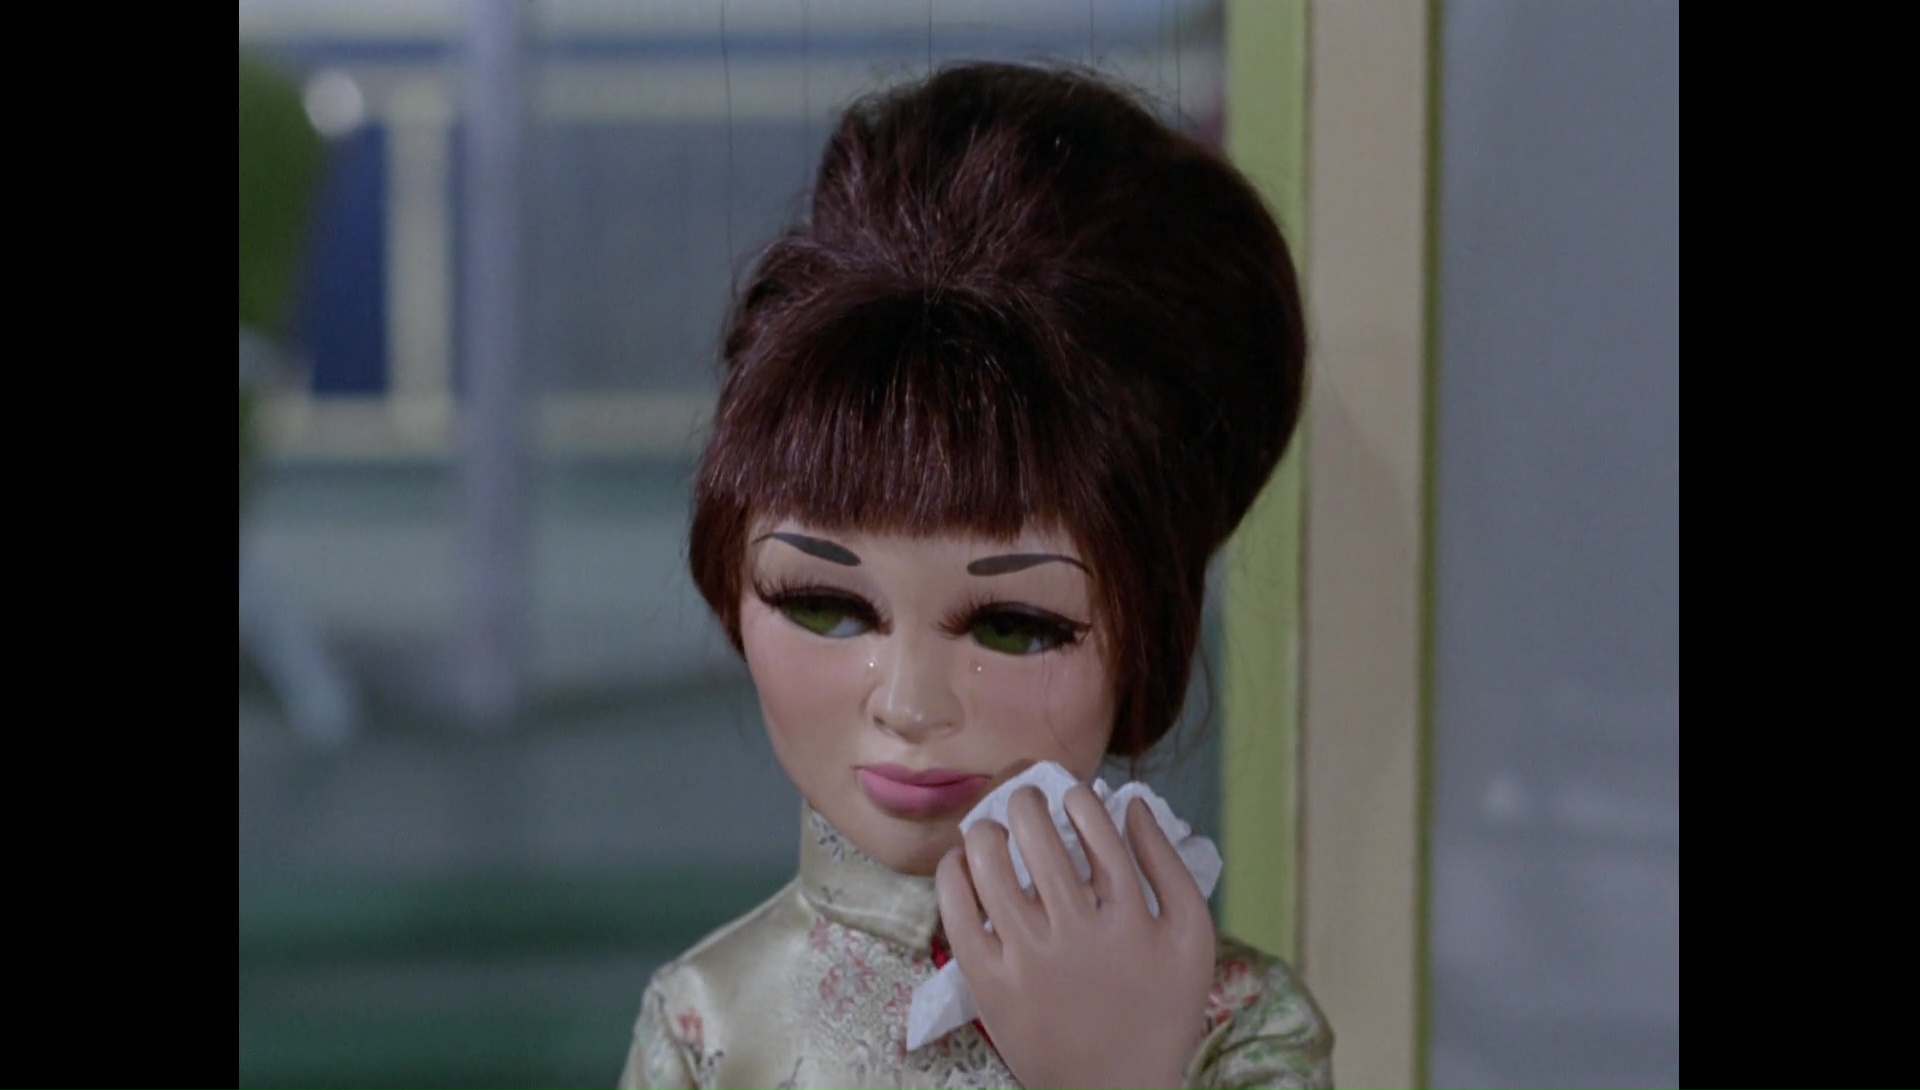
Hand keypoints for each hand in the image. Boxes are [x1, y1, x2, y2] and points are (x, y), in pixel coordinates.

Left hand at [934, 785, 1215, 1089]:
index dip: (1077, 797)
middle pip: (1037, 833)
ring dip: (988, 828)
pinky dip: (954, 874)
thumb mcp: (1192, 939)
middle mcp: (1076, 930)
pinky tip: (962, 863)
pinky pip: (957, 911)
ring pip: (990, 862)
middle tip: (1025, 800)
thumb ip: (1169, 865)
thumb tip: (1132, 805)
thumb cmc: (1160, 1012)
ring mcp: (1027, 957)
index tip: (1071, 795)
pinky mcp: (989, 982)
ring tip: (994, 829)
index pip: (1094, 827)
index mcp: (1129, 915)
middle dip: (1026, 799)